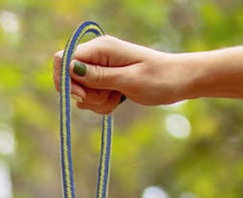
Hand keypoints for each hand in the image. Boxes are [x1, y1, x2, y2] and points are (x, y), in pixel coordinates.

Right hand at [52, 35, 190, 113]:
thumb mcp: (128, 80)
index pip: (62, 60)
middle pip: (68, 80)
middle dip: (84, 96)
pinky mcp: (104, 80)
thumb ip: (98, 76)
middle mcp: (97, 55)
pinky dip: (102, 105)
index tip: (83, 96)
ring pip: (80, 93)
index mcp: (101, 48)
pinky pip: (91, 99)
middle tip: (109, 95)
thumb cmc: (159, 78)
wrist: (179, 81)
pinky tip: (119, 99)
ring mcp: (100, 68)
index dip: (66, 81)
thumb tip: (69, 68)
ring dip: (96, 102)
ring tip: (119, 97)